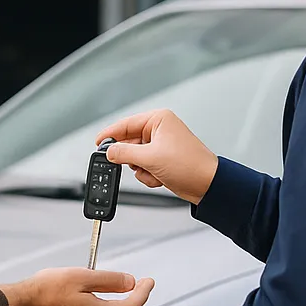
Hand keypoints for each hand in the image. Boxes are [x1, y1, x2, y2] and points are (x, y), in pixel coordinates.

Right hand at [0, 269, 154, 305]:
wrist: (23, 305)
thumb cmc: (46, 290)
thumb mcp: (83, 277)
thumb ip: (110, 280)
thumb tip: (129, 282)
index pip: (132, 305)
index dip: (144, 292)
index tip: (149, 281)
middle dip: (135, 297)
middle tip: (141, 283)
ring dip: (120, 301)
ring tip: (124, 286)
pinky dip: (106, 305)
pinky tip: (100, 294)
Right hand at [96, 110, 218, 205]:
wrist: (207, 185)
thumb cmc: (189, 165)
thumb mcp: (150, 158)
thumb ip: (124, 153)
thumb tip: (109, 152)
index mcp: (159, 120)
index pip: (126, 123)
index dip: (110, 134)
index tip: (98, 143)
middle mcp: (160, 130)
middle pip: (129, 143)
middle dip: (133, 159)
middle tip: (134, 165)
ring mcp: (161, 146)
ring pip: (135, 158)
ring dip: (142, 170)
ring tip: (155, 172)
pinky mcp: (163, 160)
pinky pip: (144, 167)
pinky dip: (149, 175)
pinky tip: (160, 178)